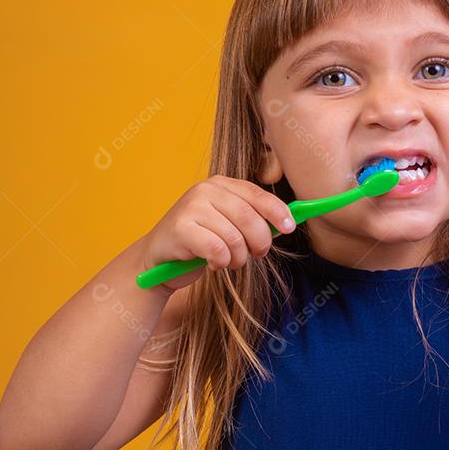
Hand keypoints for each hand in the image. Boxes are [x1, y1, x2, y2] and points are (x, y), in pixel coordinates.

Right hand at [140, 175, 295, 290]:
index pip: (257, 194)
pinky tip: (213, 264)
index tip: (290, 227)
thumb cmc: (200, 242)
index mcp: (220, 185)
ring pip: (235, 238)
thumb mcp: (228, 224)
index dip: (278, 211)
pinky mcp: (181, 228)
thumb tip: (286, 223)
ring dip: (239, 258)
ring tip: (230, 262)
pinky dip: (221, 263)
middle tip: (257, 255)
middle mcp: (205, 190)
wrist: (158, 259)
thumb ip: (253, 219)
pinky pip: (217, 250)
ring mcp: (191, 207)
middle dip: (260, 242)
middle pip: (250, 218)